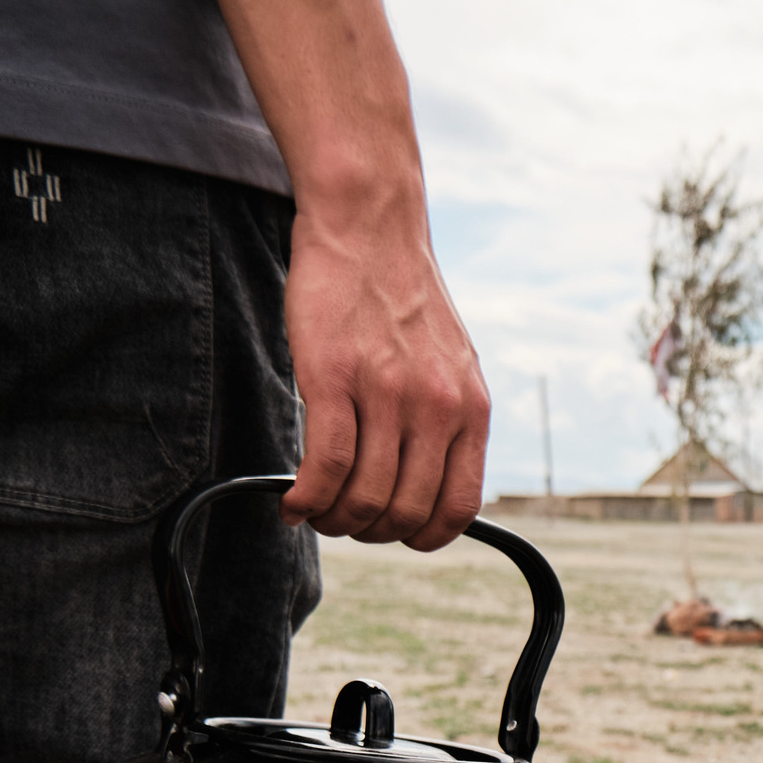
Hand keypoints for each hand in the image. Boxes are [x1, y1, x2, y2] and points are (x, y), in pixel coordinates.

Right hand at [191, 0, 491, 551]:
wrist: (371, 226)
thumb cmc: (401, 298)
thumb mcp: (451, 364)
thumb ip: (447, 421)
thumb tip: (428, 483)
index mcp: (471, 410)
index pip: (459, 508)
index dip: (423, 536)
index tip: (393, 532)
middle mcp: (437, 407)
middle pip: (406, 512)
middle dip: (369, 531)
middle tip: (341, 519)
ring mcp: (387, 393)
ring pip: (364, 498)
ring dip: (333, 519)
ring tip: (314, 509)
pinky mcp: (333, 377)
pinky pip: (324, 466)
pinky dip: (305, 498)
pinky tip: (291, 501)